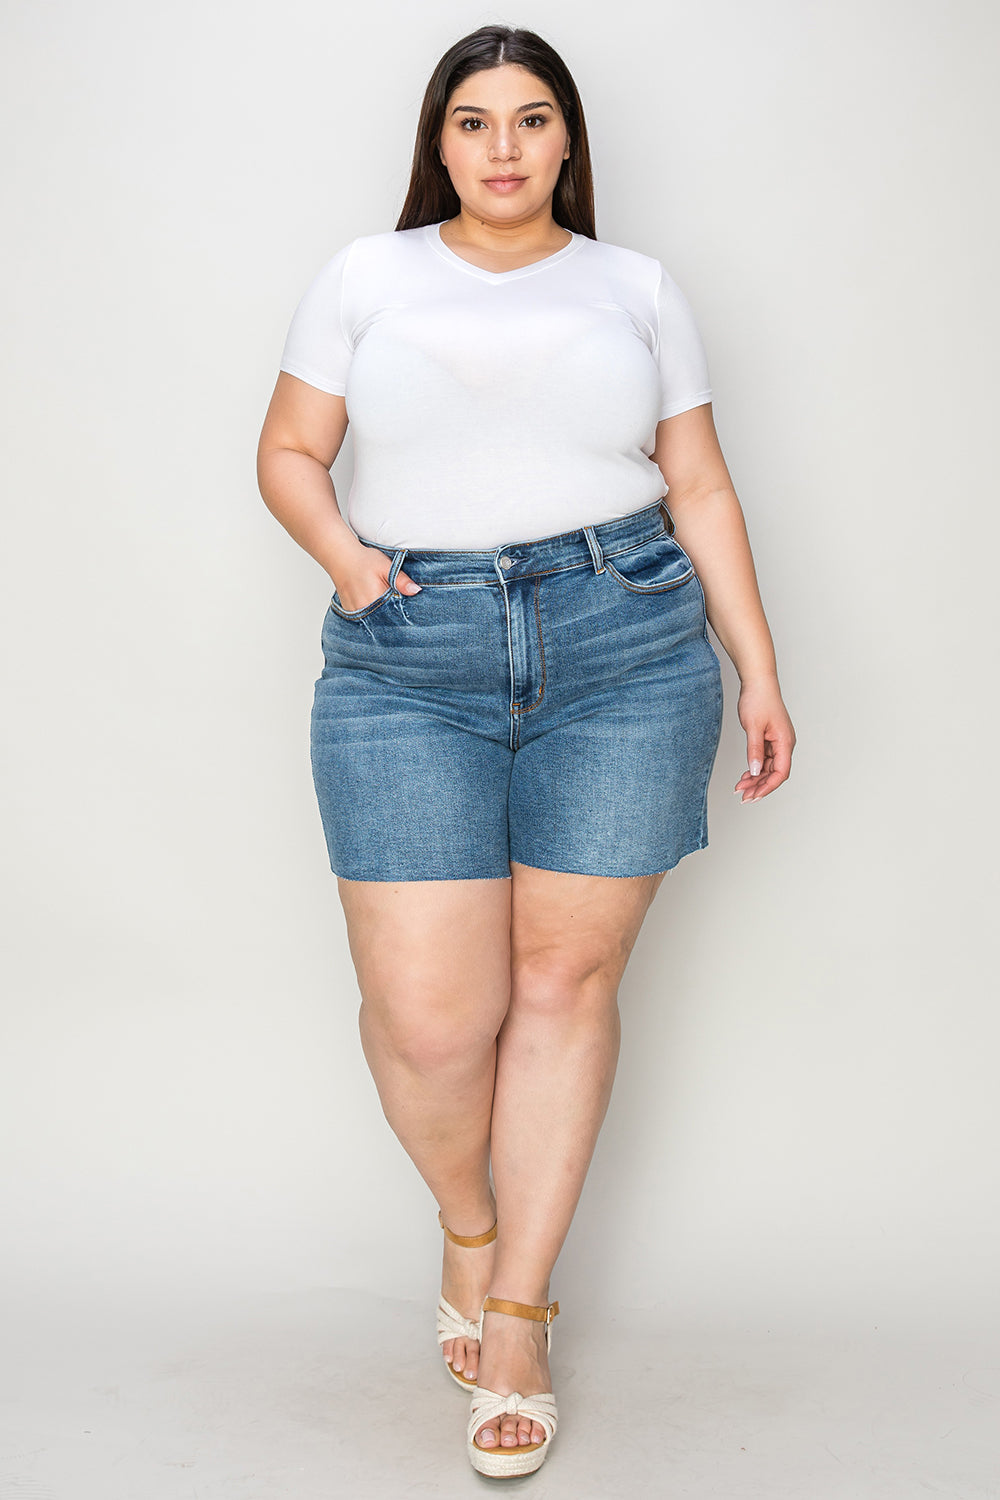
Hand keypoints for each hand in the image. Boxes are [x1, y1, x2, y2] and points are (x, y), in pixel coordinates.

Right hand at [331, 547, 421, 612]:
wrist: (341, 557)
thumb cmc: (364, 560)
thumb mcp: (387, 567)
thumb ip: (401, 580)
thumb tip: (416, 591)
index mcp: (375, 600)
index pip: (394, 615)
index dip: (402, 614)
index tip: (407, 611)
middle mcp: (363, 609)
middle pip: (384, 620)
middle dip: (392, 616)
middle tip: (395, 606)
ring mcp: (355, 612)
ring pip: (373, 620)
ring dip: (381, 616)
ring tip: (381, 602)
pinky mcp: (349, 612)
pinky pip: (364, 618)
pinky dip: (371, 614)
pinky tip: (373, 604)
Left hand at [734, 677, 794, 801]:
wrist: (757, 682)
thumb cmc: (758, 699)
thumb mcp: (753, 727)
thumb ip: (755, 750)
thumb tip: (755, 771)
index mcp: (785, 742)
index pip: (781, 772)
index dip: (768, 787)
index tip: (754, 796)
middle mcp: (784, 744)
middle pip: (775, 773)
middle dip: (760, 786)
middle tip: (743, 797)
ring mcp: (777, 742)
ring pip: (769, 768)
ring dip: (755, 779)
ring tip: (740, 788)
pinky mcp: (770, 739)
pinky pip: (764, 759)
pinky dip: (755, 768)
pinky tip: (745, 776)